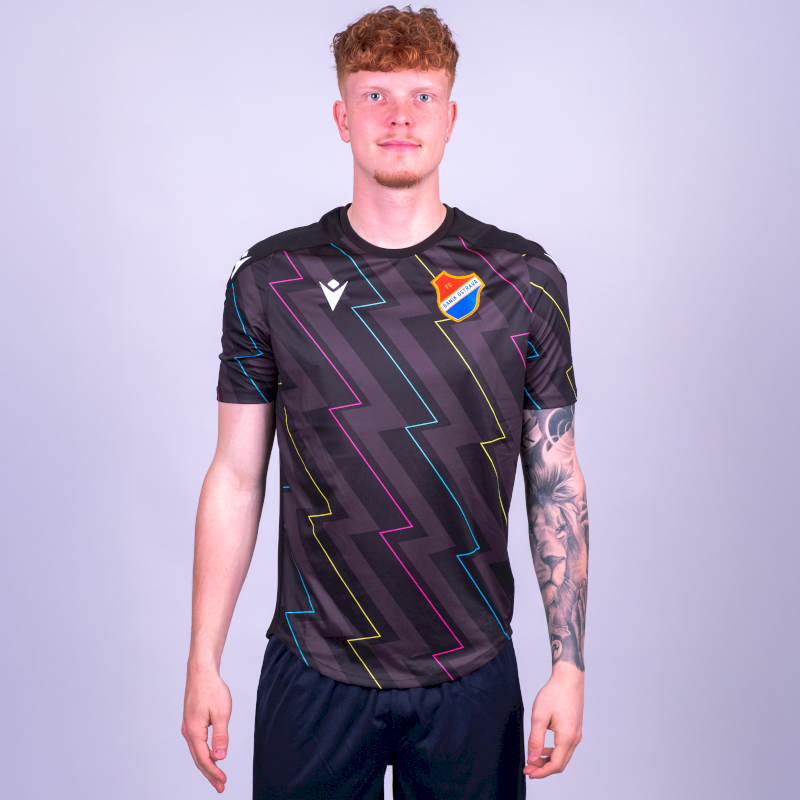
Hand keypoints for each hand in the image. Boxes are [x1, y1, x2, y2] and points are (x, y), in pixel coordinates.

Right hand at [181, 664, 232, 792]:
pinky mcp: (191, 722)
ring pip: (196, 752)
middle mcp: (188, 731)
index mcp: (194, 731)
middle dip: (210, 774)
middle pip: (198, 759)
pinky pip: (197, 743)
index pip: (204, 759)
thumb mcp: (221, 712)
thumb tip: (220, 758)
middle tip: (221, 786)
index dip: (214, 772)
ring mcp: (188, 727)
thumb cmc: (212, 689)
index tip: (223, 782)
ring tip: (217, 775)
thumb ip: (220, 736)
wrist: (201, 672)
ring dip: (207, 765)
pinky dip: (204, 753)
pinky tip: (212, 756)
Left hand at [523, 665, 583, 778]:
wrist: (569, 679)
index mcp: (567, 738)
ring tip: (533, 759)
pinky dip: (554, 752)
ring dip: (548, 760)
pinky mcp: (575, 729)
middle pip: (560, 763)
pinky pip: (565, 747)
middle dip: (543, 769)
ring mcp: (576, 734)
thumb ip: (536, 740)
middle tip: (528, 768)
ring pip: (563, 756)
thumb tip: (532, 759)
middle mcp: (575, 739)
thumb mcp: (539, 716)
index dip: (541, 772)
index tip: (527, 772)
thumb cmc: (554, 694)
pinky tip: (543, 747)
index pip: (555, 765)